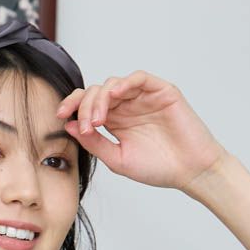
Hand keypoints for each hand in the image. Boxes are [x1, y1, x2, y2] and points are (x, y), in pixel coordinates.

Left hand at [56, 71, 227, 192]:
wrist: (189, 171)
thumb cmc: (158, 168)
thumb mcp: (118, 159)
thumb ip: (94, 143)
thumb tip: (68, 126)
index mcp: (115, 121)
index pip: (87, 105)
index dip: (72, 106)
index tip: (60, 116)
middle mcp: (126, 106)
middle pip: (96, 92)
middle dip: (84, 106)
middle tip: (84, 127)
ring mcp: (143, 97)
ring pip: (112, 84)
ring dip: (100, 99)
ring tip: (98, 120)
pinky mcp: (160, 91)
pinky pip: (138, 78)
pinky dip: (124, 83)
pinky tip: (115, 95)